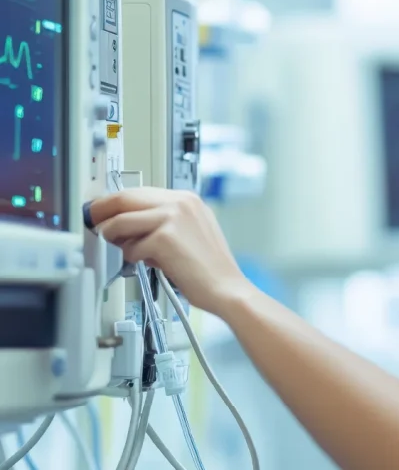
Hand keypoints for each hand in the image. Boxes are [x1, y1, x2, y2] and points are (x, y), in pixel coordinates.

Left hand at [88, 187, 254, 315]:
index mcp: (187, 199)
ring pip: (121, 221)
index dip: (115, 202)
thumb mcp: (190, 232)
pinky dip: (134, 258)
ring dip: (114, 237)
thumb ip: (163, 221)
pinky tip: (151, 264)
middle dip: (102, 211)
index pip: (139, 192)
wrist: (226, 287)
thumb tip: (128, 222)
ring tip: (125, 249)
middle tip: (91, 221)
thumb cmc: (208, 267)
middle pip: (124, 198)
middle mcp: (180, 202)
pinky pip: (130, 247)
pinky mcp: (164, 238)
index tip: (102, 210)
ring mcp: (172, 218)